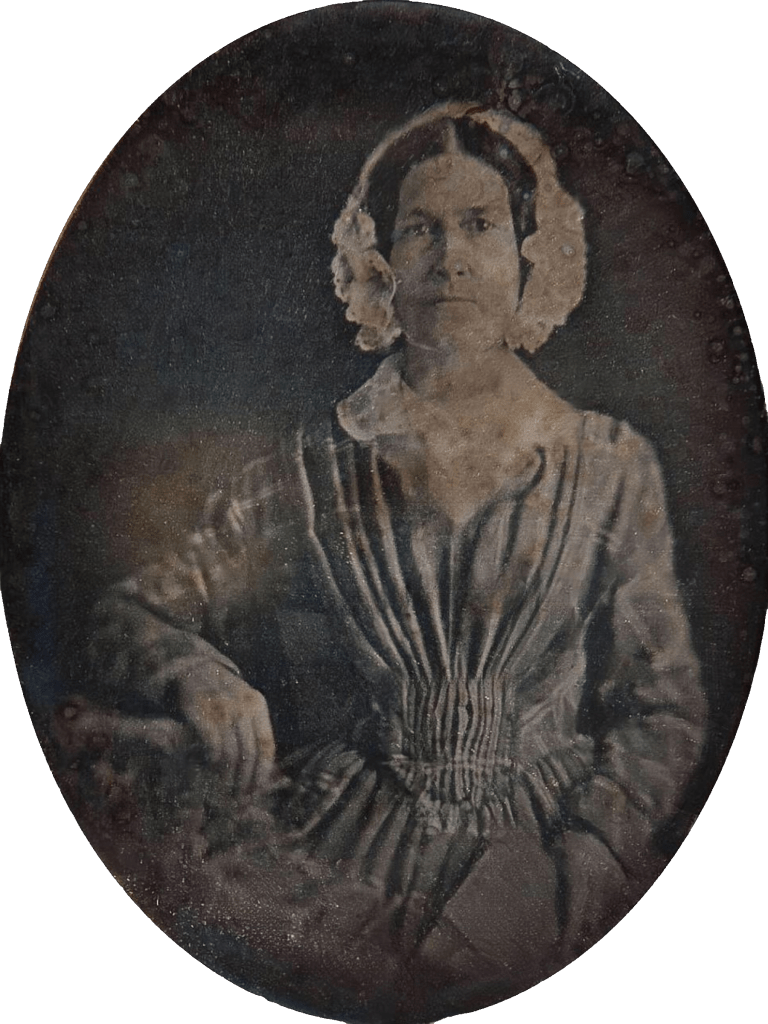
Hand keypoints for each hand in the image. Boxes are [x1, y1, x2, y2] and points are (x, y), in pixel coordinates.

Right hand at [178, 670, 275, 793]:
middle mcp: (243, 706)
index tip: (256, 791)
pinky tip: (210, 768)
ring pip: (231, 753)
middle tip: (239, 799)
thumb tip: (263, 773)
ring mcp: (222, 708)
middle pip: (249, 753)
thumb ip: (253, 731)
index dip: (262, 773)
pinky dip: (213, 761)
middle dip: (245, 781)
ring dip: (227, 777)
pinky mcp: (201, 711)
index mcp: (258, 705)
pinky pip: (212, 745)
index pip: (267, 745)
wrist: (194, 669)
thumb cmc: (222, 695)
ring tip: (224, 790)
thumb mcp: (244, 705)